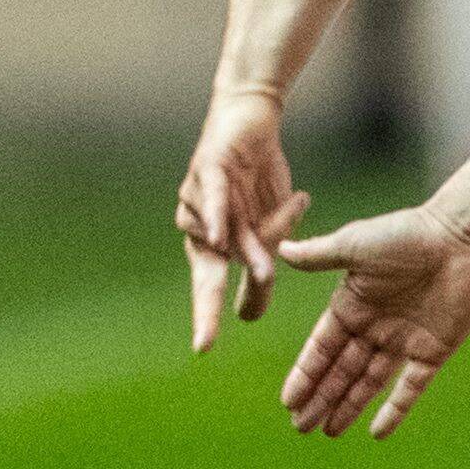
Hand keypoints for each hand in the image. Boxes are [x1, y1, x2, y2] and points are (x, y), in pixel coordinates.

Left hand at [177, 87, 308, 354]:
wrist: (252, 119)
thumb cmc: (257, 174)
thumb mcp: (269, 225)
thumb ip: (261, 260)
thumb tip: (254, 308)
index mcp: (212, 242)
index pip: (210, 284)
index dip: (208, 315)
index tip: (205, 349)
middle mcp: (199, 225)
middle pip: (209, 270)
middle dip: (206, 306)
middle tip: (206, 342)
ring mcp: (200, 198)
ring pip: (235, 232)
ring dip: (253, 248)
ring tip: (270, 265)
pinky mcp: (211, 169)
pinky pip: (215, 196)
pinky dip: (216, 215)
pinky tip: (220, 235)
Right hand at [269, 203, 469, 436]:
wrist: (462, 236)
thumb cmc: (407, 235)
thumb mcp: (354, 245)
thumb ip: (318, 255)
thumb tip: (279, 251)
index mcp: (352, 305)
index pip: (322, 348)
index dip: (306, 374)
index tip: (288, 401)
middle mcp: (375, 326)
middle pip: (342, 370)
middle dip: (321, 397)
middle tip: (301, 427)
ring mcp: (405, 339)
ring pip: (370, 381)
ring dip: (349, 405)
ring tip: (328, 431)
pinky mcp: (435, 348)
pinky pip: (412, 385)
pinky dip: (396, 408)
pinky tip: (377, 432)